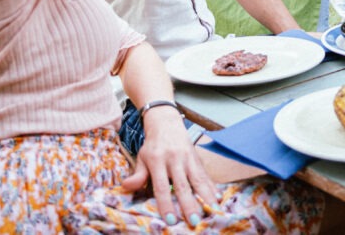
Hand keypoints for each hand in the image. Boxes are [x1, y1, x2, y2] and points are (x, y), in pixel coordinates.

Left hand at [121, 105, 217, 225]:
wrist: (167, 124)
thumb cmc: (153, 146)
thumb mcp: (142, 158)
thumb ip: (138, 174)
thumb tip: (126, 186)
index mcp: (157, 160)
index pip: (161, 186)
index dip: (166, 203)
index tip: (171, 220)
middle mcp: (175, 159)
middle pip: (182, 185)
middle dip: (189, 205)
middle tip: (194, 222)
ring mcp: (188, 158)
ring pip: (198, 179)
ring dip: (205, 197)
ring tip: (212, 211)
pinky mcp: (197, 158)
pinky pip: (205, 174)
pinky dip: (212, 187)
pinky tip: (217, 199)